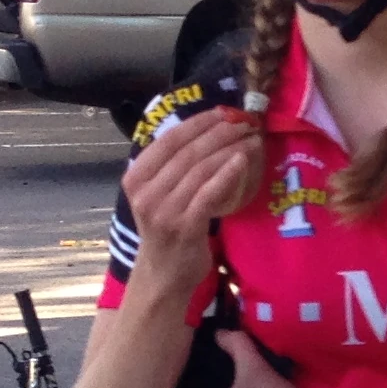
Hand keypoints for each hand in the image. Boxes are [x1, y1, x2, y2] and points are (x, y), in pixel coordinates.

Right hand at [120, 108, 263, 279]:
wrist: (164, 276)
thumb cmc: (168, 231)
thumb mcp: (159, 195)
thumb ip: (172, 169)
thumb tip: (207, 131)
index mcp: (135, 177)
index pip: (169, 140)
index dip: (198, 122)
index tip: (224, 112)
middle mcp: (145, 192)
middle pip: (187, 151)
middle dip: (220, 132)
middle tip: (245, 122)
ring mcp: (163, 210)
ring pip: (200, 168)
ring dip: (229, 149)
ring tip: (251, 138)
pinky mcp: (184, 226)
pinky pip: (208, 192)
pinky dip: (226, 173)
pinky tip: (242, 161)